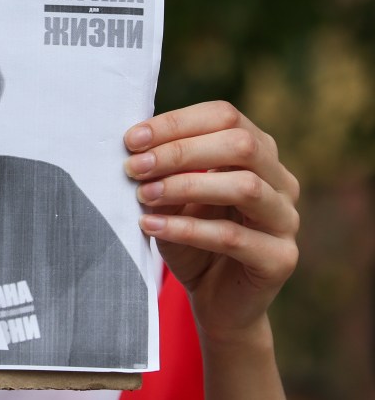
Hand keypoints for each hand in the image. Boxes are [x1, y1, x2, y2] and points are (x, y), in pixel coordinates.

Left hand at [124, 101, 299, 342]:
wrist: (214, 301)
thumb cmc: (190, 237)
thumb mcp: (172, 197)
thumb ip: (163, 170)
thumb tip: (136, 147)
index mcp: (259, 152)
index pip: (225, 116)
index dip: (177, 123)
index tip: (132, 139)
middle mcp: (281, 180)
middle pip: (241, 145)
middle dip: (180, 152)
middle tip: (134, 166)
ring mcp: (286, 219)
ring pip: (245, 187)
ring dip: (186, 186)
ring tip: (143, 195)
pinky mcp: (280, 258)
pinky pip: (233, 237)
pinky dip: (188, 228)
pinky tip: (152, 226)